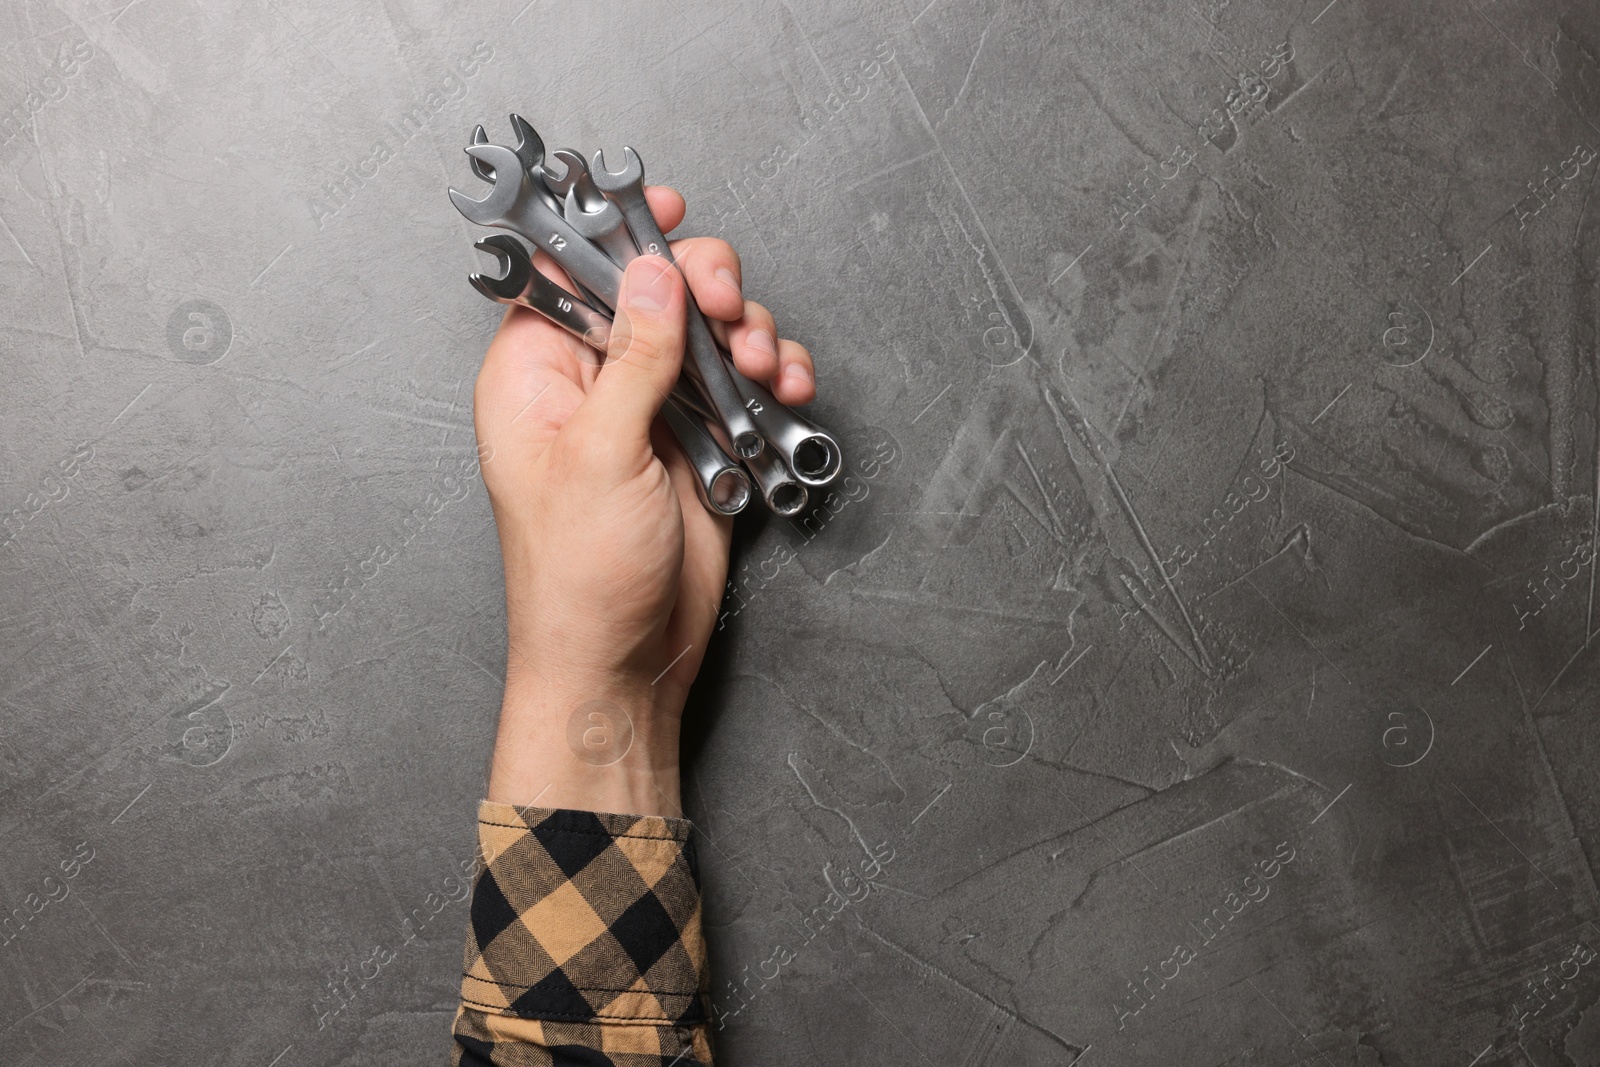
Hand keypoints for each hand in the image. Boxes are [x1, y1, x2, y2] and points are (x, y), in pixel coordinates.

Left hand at [472, 186, 813, 815]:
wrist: (623, 662)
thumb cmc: (578, 577)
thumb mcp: (600, 454)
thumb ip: (634, 357)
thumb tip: (653, 273)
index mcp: (536, 377)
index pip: (568, 272)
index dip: (615, 233)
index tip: (663, 209)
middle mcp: (593, 384)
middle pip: (654, 289)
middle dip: (704, 285)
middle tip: (728, 309)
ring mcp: (651, 411)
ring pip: (708, 333)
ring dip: (749, 334)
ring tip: (765, 366)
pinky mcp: (701, 442)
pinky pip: (742, 384)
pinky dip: (772, 377)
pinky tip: (787, 390)